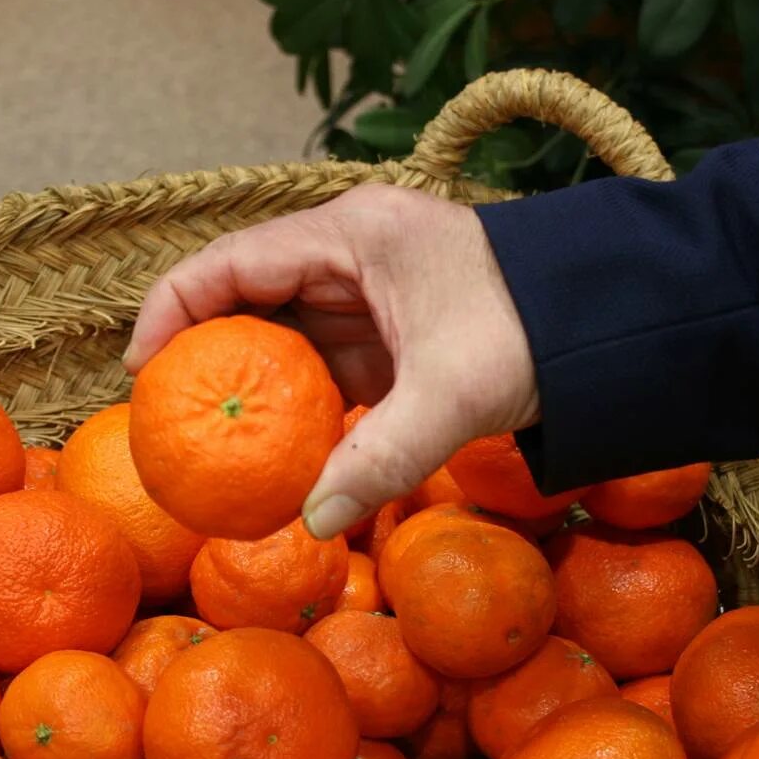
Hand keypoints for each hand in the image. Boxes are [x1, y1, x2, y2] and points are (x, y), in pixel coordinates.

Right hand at [125, 184, 537, 538]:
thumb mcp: (452, 396)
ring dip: (252, 385)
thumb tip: (312, 524)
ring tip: (207, 442)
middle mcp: (352, 253)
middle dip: (205, 354)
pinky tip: (278, 450)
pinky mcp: (395, 334)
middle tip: (168, 419)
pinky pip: (326, 365)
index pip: (231, 262)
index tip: (141, 373)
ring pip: (285, 336)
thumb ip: (379, 460)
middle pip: (248, 296)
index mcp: (352, 235)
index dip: (172, 310)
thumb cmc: (537, 334)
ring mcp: (373, 294)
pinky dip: (300, 405)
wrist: (617, 327)